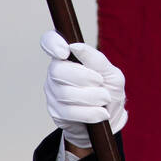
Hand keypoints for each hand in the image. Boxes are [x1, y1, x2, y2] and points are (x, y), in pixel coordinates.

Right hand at [41, 31, 126, 148]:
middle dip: (83, 77)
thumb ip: (95, 59)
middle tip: (100, 82)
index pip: (49, 42)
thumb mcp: (110, 73)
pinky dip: (89, 113)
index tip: (65, 51)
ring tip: (105, 99)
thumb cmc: (109, 90)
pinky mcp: (56, 112)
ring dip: (91, 97)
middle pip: (58, 71)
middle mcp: (56, 73)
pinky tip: (101, 113)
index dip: (52, 43)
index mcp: (68, 57)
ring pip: (65, 93)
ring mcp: (53, 93)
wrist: (110, 118)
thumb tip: (76, 46)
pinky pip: (69, 112)